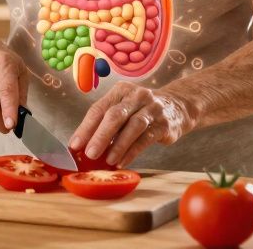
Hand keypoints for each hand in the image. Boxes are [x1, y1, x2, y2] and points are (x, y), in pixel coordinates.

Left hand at [69, 82, 189, 166]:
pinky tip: (122, 162)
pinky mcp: (164, 124)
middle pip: (115, 115)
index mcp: (121, 91)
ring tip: (107, 160)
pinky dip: (132, 152)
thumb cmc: (141, 111)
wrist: (177, 107)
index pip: (99, 108)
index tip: (75, 145)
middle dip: (100, 135)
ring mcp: (152, 109)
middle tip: (90, 153)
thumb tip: (83, 146)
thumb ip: (106, 124)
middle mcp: (137, 96)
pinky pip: (146, 138)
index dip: (86, 128)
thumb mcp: (124, 109)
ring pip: (133, 126)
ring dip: (118, 145)